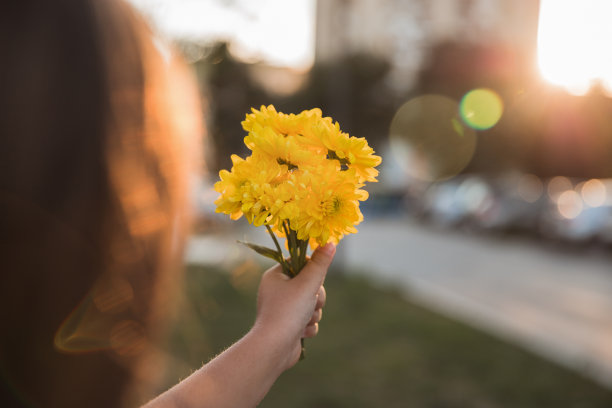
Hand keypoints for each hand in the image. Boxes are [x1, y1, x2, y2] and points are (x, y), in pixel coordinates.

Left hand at [254, 242, 335, 368]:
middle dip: (316, 297)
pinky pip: (308, 320)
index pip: (301, 264)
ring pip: (312, 304)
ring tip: (303, 320)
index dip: (313, 273)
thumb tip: (331, 242)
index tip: (313, 281)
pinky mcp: (288, 325)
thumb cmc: (288, 311)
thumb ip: (320, 263)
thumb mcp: (307, 283)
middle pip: (310, 285)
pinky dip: (308, 326)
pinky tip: (300, 332)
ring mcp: (282, 309)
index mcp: (276, 276)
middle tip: (310, 303)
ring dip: (314, 313)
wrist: (274, 348)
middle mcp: (277, 291)